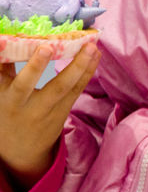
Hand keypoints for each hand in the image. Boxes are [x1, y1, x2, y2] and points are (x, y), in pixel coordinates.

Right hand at [0, 43, 98, 189]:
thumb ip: (4, 71)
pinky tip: (95, 56)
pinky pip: (77, 90)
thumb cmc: (8, 113)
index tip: (43, 47)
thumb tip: (5, 41)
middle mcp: (33, 107)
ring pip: (70, 88)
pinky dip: (87, 72)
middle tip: (73, 46)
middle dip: (67, 67)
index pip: (22, 84)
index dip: (33, 67)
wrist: (21, 151)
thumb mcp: (1, 94)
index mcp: (12, 102)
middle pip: (54, 87)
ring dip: (83, 66)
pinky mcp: (64, 111)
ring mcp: (52, 110)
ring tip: (92, 47)